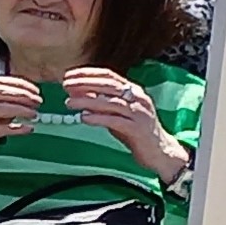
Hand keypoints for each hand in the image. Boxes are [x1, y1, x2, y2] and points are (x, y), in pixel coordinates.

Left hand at [62, 68, 187, 180]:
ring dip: (88, 100)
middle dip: (85, 83)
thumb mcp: (117, 112)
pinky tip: (84, 117)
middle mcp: (138, 98)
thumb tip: (76, 93)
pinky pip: (116, 121)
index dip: (87, 73)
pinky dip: (98, 118)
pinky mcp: (138, 129)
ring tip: (68, 102)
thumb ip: (100, 102)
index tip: (68, 75)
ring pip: (111, 102)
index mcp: (132, 90)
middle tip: (65, 85)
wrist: (159, 151)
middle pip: (109, 85)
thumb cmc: (134, 130)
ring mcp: (139, 113)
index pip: (108, 75)